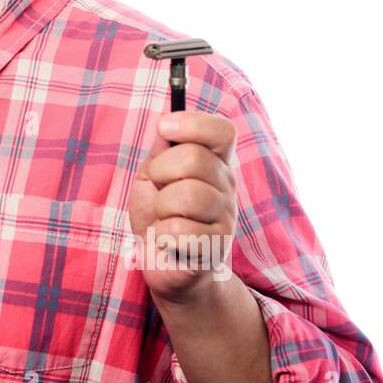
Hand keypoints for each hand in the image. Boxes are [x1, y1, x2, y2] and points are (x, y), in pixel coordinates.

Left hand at [127, 110, 237, 304]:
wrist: (163, 263)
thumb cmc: (159, 214)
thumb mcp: (154, 174)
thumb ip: (162, 148)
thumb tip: (167, 119)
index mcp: (216, 163)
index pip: (222, 131)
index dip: (193, 123)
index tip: (164, 127)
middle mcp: (228, 187)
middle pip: (195, 159)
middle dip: (162, 171)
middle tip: (158, 188)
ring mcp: (226, 218)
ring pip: (187, 195)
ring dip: (161, 206)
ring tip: (164, 217)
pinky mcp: (215, 248)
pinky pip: (179, 230)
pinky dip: (162, 234)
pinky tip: (168, 240)